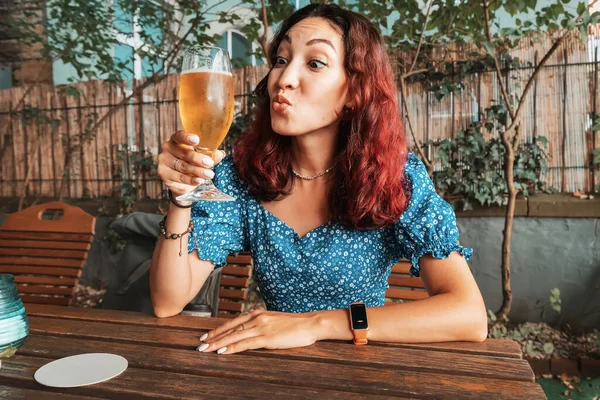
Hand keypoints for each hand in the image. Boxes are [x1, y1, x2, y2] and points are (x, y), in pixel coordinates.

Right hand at [157, 130, 225, 196]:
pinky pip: (179, 177)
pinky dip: (191, 180)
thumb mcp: (202, 157)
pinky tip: (199, 180)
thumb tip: (220, 154)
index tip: (197, 140)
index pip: (179, 136)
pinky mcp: (163, 173)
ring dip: (197, 171)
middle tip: (209, 163)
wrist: (182, 181)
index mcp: (177, 139)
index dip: (187, 137)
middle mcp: (168, 148)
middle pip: (183, 153)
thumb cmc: (192, 163)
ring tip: (209, 174)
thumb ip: (210, 155)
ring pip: (182, 166)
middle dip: (198, 159)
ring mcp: (164, 161)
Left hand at [197, 309, 321, 354]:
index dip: (218, 329)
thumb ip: (261, 324)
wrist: (310, 323)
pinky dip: (231, 348)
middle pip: (230, 329)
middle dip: (213, 338)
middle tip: (200, 345)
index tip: (207, 336)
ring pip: (234, 337)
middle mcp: (256, 318)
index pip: (233, 322)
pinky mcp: (267, 338)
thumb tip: (251, 332)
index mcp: (257, 313)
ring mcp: (261, 328)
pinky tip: (222, 352)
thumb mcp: (274, 321)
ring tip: (205, 350)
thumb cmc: (295, 324)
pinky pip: (245, 344)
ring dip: (218, 344)